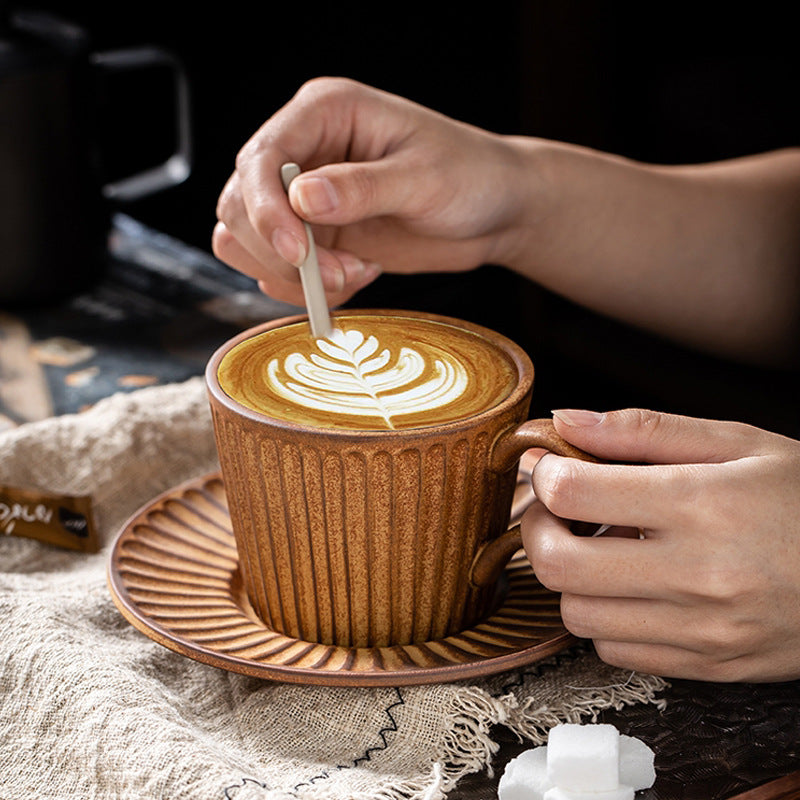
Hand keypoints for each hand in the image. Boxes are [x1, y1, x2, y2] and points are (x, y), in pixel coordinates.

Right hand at [213, 77, 525, 305]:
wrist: (493, 212)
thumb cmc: (470, 176)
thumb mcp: (424, 178)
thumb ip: (363, 188)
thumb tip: (303, 199)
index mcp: (324, 113)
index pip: (260, 158)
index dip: (265, 210)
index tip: (297, 253)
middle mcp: (305, 151)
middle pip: (239, 205)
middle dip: (280, 252)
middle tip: (339, 274)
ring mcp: (305, 197)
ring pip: (247, 242)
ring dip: (291, 275)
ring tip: (352, 274)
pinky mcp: (315, 235)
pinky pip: (279, 271)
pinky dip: (307, 289)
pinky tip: (357, 276)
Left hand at [521, 407, 799, 681]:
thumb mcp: (738, 444)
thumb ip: (643, 430)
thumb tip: (565, 421)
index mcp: (703, 503)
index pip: (573, 491)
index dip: (545, 474)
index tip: (553, 467)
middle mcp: (699, 573)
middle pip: (557, 562)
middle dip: (536, 528)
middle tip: (555, 508)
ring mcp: (703, 628)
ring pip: (576, 613)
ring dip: (568, 575)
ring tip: (598, 545)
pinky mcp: (708, 664)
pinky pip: (613, 649)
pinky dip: (601, 615)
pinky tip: (628, 585)